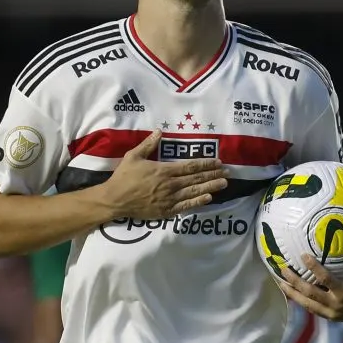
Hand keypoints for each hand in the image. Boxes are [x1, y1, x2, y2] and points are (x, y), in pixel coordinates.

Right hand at [100, 130, 227, 218]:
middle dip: (213, 174)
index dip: (206, 164)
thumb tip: (159, 131)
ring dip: (211, 187)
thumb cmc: (124, 177)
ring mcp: (169, 199)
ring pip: (194, 192)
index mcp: (164, 170)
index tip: (218, 162)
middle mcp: (170, 185)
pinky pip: (186, 206)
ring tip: (224, 184)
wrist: (114, 200)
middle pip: (196, 178)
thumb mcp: (133, 156)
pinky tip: (209, 198)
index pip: (190, 166)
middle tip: (227, 172)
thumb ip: (148, 144)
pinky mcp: (166, 211)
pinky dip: (198, 202)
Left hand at [278, 240, 342, 322]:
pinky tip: (290, 292)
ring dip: (292, 293)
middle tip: (283, 269)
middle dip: (295, 282)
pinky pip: (311, 308)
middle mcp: (336, 305)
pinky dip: (299, 300)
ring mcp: (331, 313)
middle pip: (310, 293)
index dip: (314, 268)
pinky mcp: (329, 317)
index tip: (303, 255)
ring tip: (279, 282)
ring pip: (306, 304)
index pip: (326, 280)